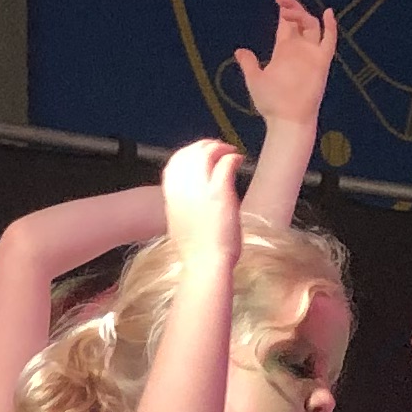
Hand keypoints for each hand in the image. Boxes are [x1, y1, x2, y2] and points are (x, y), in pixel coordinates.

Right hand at [159, 134, 243, 264]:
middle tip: (219, 148)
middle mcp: (183, 189)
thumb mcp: (180, 228)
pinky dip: (233, 157)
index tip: (200, 153)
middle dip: (205, 145)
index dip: (188, 153)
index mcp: (171, 198)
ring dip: (220, 148)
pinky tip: (239, 159)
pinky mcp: (220, 192)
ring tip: (231, 151)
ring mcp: (201, 189)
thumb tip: (190, 204)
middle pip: (189, 153)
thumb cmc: (197, 255)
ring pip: (207, 153)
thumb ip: (183, 210)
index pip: (174, 163)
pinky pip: (225, 163)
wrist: (205, 265)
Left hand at [231, 0, 338, 137]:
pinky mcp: (322, 61)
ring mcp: (311, 53)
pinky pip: (329, 40)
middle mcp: (299, 49)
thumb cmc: (271, 103)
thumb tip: (239, 51)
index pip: (286, 23)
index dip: (284, 6)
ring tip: (287, 9)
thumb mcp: (255, 80)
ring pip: (311, 25)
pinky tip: (327, 13)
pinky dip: (330, 27)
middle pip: (299, 19)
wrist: (287, 119)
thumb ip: (249, 64)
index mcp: (284, 50)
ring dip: (301, 13)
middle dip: (291, 4)